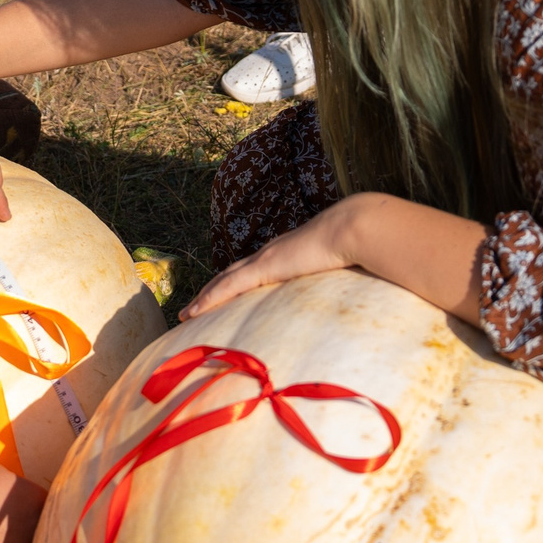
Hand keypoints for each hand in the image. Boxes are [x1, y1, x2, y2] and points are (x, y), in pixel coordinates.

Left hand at [181, 195, 363, 319]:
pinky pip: (229, 286)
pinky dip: (209, 299)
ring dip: (202, 298)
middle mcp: (269, 255)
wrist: (353, 228)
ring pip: (222, 281)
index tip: (223, 298)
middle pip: (229, 275)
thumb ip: (339, 277)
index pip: (252, 272)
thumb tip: (353, 293)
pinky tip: (194, 311)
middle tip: (192, 310)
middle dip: (210, 292)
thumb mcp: (343, 267)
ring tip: (185, 315)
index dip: (234, 284)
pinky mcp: (264, 268)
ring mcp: (264, 259)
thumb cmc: (356, 246)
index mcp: (285, 255)